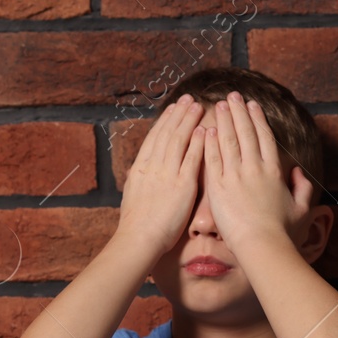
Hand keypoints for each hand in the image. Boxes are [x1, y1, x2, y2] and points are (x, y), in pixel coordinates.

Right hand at [116, 94, 207, 255]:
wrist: (139, 238)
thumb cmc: (136, 225)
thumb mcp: (133, 195)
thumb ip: (141, 180)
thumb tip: (142, 172)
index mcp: (140, 168)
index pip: (154, 137)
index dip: (165, 120)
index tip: (173, 108)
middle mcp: (153, 167)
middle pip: (167, 133)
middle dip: (178, 114)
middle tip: (188, 98)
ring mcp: (167, 174)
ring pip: (178, 140)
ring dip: (188, 121)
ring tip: (197, 106)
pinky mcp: (182, 185)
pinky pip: (191, 159)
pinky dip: (197, 143)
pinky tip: (204, 130)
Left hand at [202, 91, 313, 251]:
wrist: (262, 245)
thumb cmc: (283, 233)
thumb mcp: (302, 209)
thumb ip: (302, 187)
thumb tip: (298, 172)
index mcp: (274, 171)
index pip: (264, 138)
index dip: (257, 119)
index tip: (252, 106)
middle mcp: (254, 169)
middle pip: (245, 133)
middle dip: (238, 112)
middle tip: (232, 96)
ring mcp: (235, 176)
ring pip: (228, 141)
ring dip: (223, 120)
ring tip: (218, 105)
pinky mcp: (218, 188)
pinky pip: (213, 159)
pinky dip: (210, 143)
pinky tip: (206, 130)